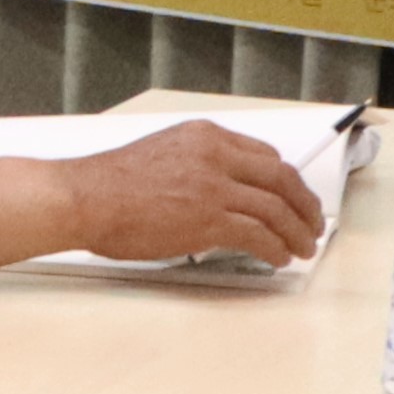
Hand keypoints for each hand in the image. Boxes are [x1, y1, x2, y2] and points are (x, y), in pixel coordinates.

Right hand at [58, 120, 321, 268]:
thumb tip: (216, 194)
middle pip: (281, 178)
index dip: (284, 179)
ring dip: (297, 231)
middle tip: (311, 221)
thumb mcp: (160, 155)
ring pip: (277, 209)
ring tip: (302, 246)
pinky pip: (259, 235)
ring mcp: (214, 188)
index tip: (290, 194)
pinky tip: (278, 256)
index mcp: (203, 136)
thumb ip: (195, 166)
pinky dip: (275, 248)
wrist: (82, 199)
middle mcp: (214, 156)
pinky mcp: (209, 220)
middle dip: (304, 204)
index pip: (263, 154)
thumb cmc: (107, 184)